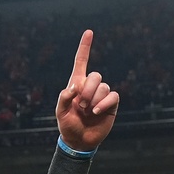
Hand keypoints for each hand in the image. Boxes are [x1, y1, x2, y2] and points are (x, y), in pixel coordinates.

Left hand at [56, 30, 118, 151]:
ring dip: (94, 100)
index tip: (89, 32)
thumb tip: (74, 87)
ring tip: (87, 112)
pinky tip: (96, 112)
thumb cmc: (68, 126)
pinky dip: (104, 104)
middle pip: (95, 76)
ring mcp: (101, 95)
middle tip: (80, 105)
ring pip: (103, 87)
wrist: (79, 141)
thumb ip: (63, 98)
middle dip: (87, 91)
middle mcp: (90, 87)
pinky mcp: (111, 104)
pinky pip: (113, 96)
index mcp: (76, 85)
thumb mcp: (60, 113)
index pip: (81, 62)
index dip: (85, 47)